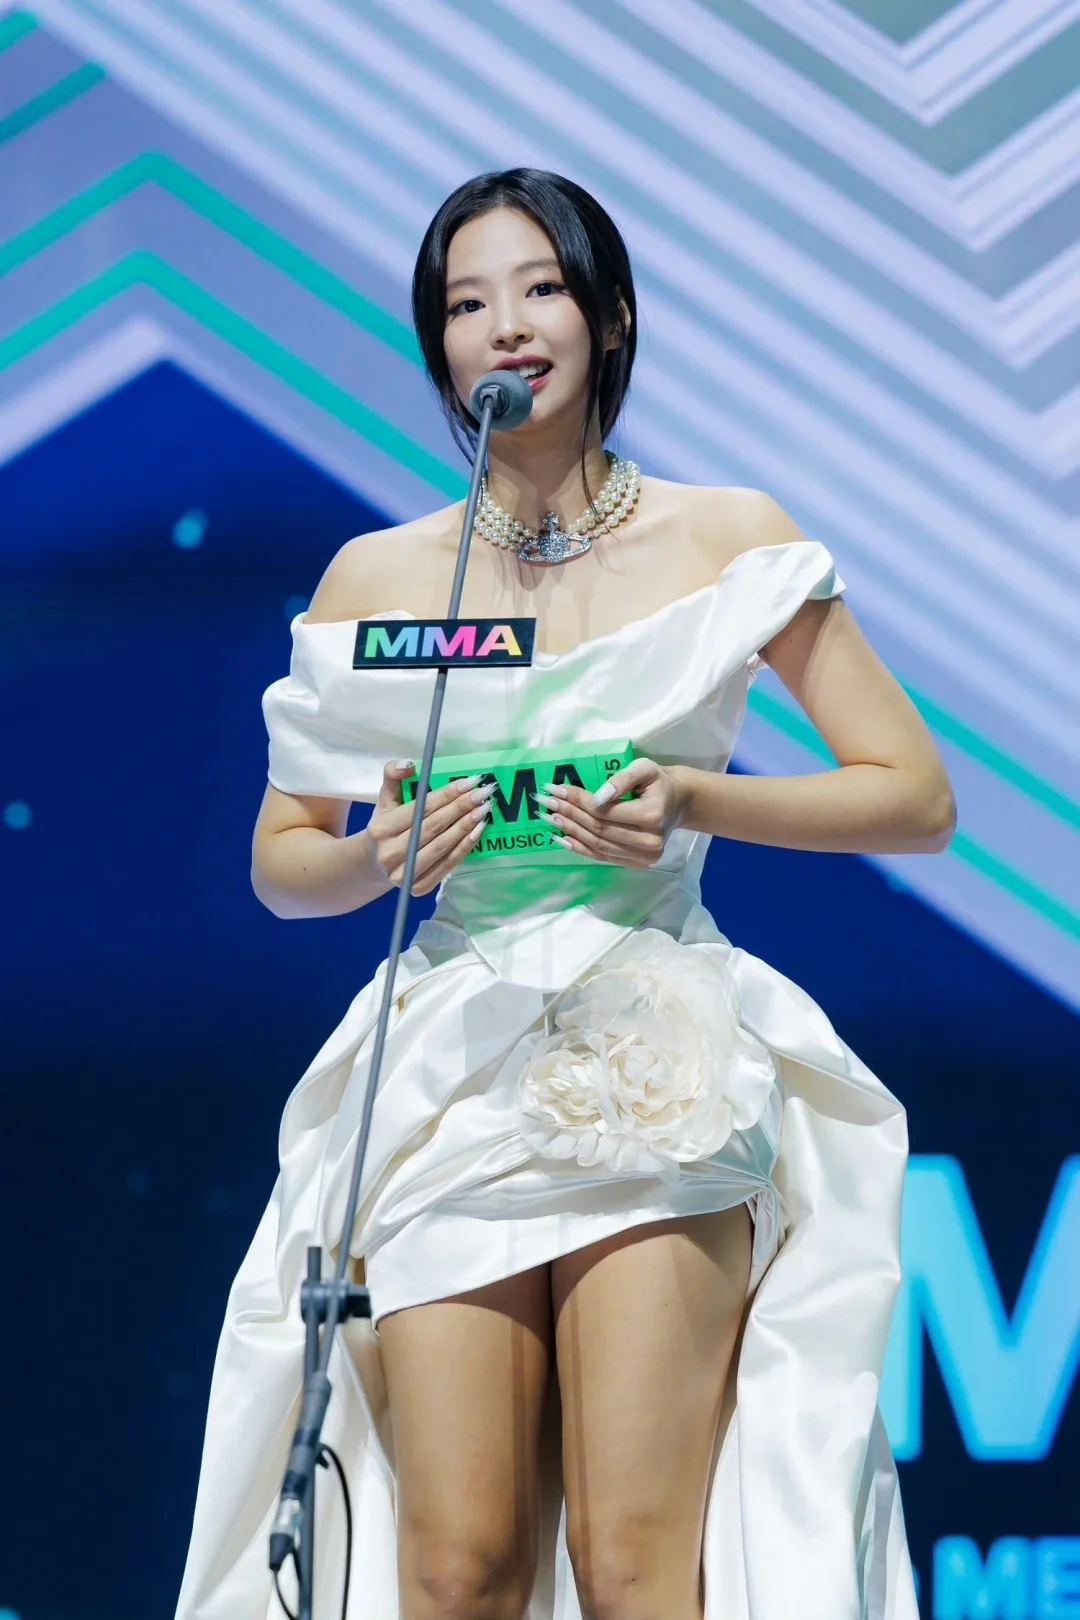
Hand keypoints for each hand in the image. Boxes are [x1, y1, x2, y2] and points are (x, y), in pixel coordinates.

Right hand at [367, 761, 495, 894]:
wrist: (376, 862)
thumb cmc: (387, 825)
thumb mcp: (385, 799)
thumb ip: (393, 775)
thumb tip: (409, 764)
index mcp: (380, 829)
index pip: (420, 809)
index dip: (446, 794)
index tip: (469, 782)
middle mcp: (390, 854)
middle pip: (434, 827)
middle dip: (461, 807)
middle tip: (483, 793)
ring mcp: (404, 875)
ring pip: (443, 846)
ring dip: (466, 826)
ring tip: (484, 809)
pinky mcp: (419, 888)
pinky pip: (448, 864)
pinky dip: (465, 847)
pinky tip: (478, 831)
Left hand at [533, 757, 686, 867]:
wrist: (677, 804)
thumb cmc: (658, 783)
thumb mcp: (644, 769)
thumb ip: (622, 779)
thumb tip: (596, 797)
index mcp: (652, 815)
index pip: (605, 811)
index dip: (578, 800)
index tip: (555, 789)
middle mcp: (649, 841)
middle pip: (598, 829)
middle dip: (569, 814)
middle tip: (545, 803)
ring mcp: (643, 857)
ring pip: (598, 845)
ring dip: (570, 831)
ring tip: (548, 818)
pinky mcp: (636, 863)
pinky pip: (603, 857)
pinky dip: (580, 848)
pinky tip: (562, 838)